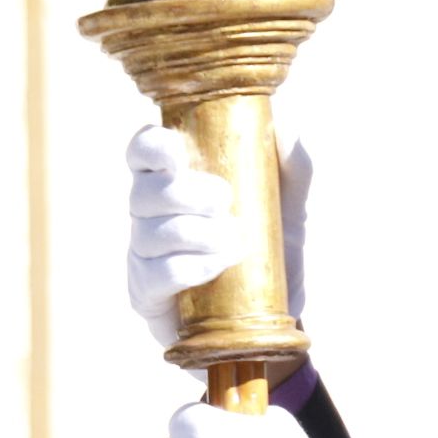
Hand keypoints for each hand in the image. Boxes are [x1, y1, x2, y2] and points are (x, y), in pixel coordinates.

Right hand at [124, 125, 310, 352]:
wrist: (277, 312)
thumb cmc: (274, 247)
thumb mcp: (292, 205)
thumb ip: (295, 165)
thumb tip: (286, 125)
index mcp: (175, 180)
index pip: (142, 151)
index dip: (151, 147)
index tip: (179, 154)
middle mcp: (149, 214)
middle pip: (143, 191)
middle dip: (187, 195)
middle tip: (226, 202)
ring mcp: (143, 254)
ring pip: (151, 233)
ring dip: (197, 234)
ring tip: (235, 242)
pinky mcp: (146, 293)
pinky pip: (157, 274)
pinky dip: (191, 267)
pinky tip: (217, 268)